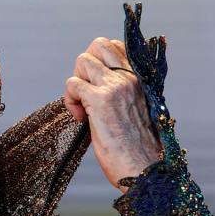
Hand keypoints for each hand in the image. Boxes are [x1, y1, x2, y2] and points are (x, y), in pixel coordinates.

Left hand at [64, 37, 162, 192]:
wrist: (145, 170)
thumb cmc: (139, 150)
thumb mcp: (136, 112)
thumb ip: (123, 95)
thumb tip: (99, 90)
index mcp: (139, 79)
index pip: (115, 47)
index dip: (99, 63)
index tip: (98, 88)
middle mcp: (129, 78)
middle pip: (97, 45)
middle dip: (85, 67)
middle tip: (86, 94)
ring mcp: (114, 87)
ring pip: (82, 60)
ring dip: (75, 83)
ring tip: (82, 107)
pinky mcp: (100, 101)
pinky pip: (72, 84)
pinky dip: (69, 100)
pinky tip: (80, 118)